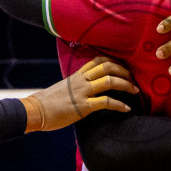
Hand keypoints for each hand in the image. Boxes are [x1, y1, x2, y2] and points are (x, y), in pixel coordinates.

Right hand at [23, 57, 137, 131]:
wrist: (36, 110)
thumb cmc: (48, 102)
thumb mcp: (64, 87)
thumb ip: (76, 85)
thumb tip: (86, 89)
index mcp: (77, 75)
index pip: (98, 60)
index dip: (114, 61)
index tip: (123, 67)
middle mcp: (82, 80)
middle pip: (108, 67)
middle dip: (124, 72)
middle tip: (133, 80)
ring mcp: (83, 92)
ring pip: (109, 81)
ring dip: (126, 85)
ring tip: (135, 91)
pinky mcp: (83, 106)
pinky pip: (105, 102)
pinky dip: (119, 105)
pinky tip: (126, 109)